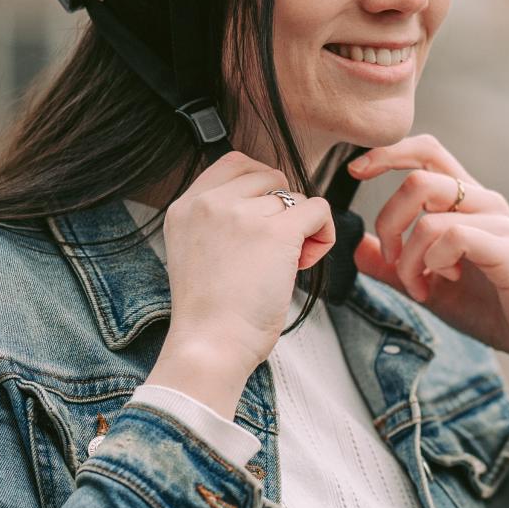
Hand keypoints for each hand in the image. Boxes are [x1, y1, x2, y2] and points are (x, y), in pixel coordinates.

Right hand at [152, 152, 335, 413]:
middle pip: (269, 176)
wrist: (210, 344)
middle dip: (280, 209)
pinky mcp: (276, 232)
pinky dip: (323, 234)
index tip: (263, 221)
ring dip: (299, 230)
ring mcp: (242, 214)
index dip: (261, 188)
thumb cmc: (210, 314)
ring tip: (283, 267)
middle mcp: (210, 202)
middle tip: (273, 251)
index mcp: (186, 206)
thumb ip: (219, 221)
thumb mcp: (195, 252)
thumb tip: (269, 203)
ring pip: (293, 198)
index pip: (235, 163)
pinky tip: (304, 263)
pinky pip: (318, 209)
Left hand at [347, 135, 508, 403]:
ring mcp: (498, 224)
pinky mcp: (508, 251)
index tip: (355, 172)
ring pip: (431, 216)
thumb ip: (394, 268)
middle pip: (419, 180)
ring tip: (420, 287)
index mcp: (467, 203)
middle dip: (389, 222)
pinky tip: (443, 282)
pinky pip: (455, 236)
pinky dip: (435, 261)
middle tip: (392, 262)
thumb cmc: (492, 309)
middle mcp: (484, 203)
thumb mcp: (431, 287)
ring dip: (410, 257)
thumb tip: (357, 247)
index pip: (427, 152)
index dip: (388, 153)